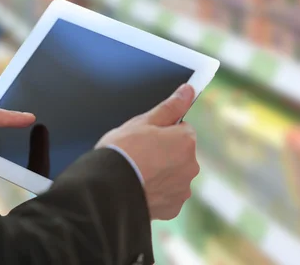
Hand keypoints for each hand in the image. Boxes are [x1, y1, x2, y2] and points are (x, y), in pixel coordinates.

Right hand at [97, 84, 198, 220]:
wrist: (108, 188)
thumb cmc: (124, 150)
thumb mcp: (144, 121)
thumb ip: (170, 106)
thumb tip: (188, 90)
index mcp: (186, 141)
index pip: (182, 129)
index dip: (163, 130)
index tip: (147, 135)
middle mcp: (191, 166)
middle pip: (180, 152)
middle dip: (165, 151)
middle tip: (140, 152)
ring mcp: (182, 189)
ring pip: (174, 174)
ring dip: (162, 172)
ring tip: (137, 171)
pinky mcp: (173, 208)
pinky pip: (168, 194)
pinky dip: (157, 190)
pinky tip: (140, 186)